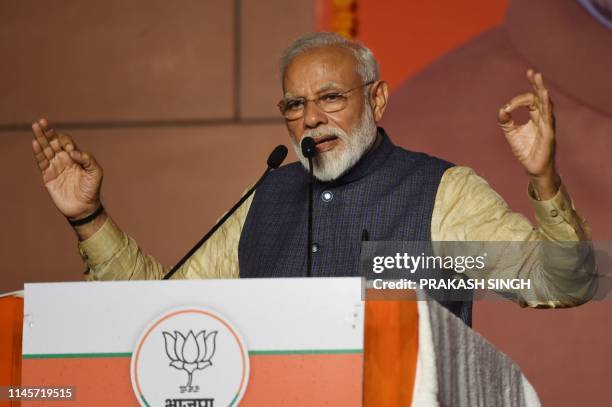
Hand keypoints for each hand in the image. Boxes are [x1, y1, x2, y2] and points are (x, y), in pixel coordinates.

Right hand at [31, 118, 103, 219]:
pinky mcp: (48, 176)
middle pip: (53, 142)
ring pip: (45, 150)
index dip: (65, 141)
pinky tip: (35, 143)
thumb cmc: (92, 188)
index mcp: (75, 156)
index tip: (70, 149)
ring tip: (35, 127)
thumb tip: (72, 152)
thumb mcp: (96, 172)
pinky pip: (41, 162)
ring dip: (40, 138)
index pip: (66, 142)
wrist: (85, 207)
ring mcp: (55, 167)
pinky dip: (38, 153)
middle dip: (47, 132)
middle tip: (41, 121)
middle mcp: (63, 159)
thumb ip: (88, 159)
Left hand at [498, 69, 559, 198]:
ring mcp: (548, 125)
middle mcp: (543, 118)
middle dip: (536, 84)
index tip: (507, 108)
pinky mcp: (548, 134)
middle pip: (541, 97)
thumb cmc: (525, 150)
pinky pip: (548, 118)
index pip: (530, 100)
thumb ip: (505, 121)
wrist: (533, 168)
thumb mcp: (511, 133)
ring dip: (541, 91)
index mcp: (536, 116)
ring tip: (538, 78)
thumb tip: (501, 110)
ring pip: (546, 104)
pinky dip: (546, 106)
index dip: (518, 99)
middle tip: (532, 72)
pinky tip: (544, 96)